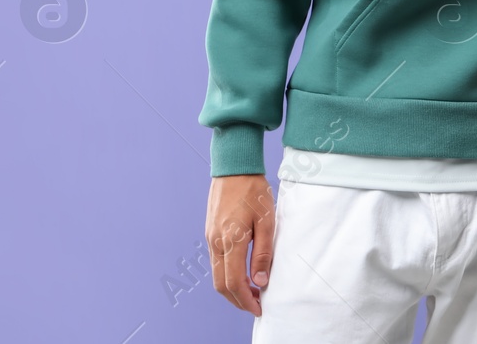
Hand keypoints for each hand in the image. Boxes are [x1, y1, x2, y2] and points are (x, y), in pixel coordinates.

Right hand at [207, 174, 275, 314]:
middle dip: (237, 300)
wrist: (234, 167)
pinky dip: (227, 275)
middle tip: (256, 305)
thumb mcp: (267, 221)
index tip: (259, 308)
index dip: (245, 300)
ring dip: (232, 288)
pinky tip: (242, 274)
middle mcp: (215, 242)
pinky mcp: (210, 233)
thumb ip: (263, 252)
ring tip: (252, 291)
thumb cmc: (254, 191)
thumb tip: (260, 281)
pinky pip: (216, 262)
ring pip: (216, 274)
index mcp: (230, 240)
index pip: (233, 282)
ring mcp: (210, 238)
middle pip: (221, 284)